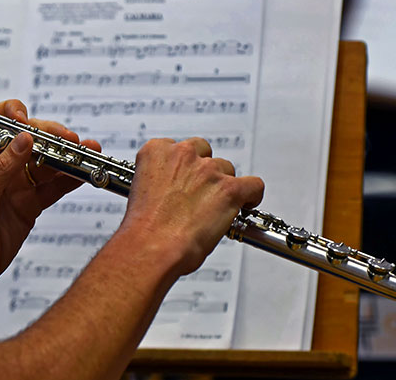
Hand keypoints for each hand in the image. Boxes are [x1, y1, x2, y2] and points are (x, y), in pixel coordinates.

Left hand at [0, 100, 100, 302]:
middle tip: (71, 142)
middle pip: (31, 141)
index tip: (32, 123)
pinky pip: (53, 188)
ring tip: (88, 153)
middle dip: (52, 138)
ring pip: (47, 163)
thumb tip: (25, 138)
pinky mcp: (29, 206)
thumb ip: (2, 170)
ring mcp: (16, 186)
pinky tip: (84, 174)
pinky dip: (69, 181)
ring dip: (67, 157)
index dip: (16, 115)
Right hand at [119, 137, 263, 275]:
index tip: (185, 180)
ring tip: (216, 209)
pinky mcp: (230, 188)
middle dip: (204, 173)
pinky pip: (253, 185)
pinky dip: (252, 195)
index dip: (185, 167)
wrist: (152, 246)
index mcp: (157, 151)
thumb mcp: (141, 192)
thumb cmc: (144, 228)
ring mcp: (208, 170)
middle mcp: (183, 154)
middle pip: (205, 154)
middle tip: (200, 195)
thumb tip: (176, 191)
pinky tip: (245, 205)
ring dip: (223, 186)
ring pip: (227, 169)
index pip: (179, 148)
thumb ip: (162, 182)